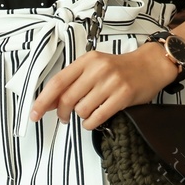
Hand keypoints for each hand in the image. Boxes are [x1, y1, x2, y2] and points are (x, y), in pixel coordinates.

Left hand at [26, 41, 181, 128]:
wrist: (150, 65)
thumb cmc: (120, 69)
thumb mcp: (93, 68)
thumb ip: (72, 83)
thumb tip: (49, 103)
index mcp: (87, 60)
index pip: (57, 82)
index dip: (43, 100)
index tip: (34, 113)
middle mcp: (98, 69)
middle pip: (67, 99)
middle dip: (62, 113)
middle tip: (64, 118)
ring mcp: (111, 82)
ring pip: (81, 110)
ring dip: (81, 117)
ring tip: (89, 112)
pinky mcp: (122, 96)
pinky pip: (97, 118)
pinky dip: (91, 123)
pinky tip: (95, 118)